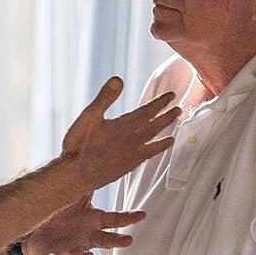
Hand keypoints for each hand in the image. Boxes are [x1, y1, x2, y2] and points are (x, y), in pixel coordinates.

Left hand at [22, 193, 145, 254]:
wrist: (38, 224)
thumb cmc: (61, 209)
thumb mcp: (76, 193)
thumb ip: (88, 182)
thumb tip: (103, 161)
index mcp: (94, 220)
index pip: (115, 219)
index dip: (129, 217)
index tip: (142, 215)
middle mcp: (87, 236)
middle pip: (105, 240)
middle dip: (116, 241)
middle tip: (128, 240)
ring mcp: (72, 247)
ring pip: (81, 254)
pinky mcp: (54, 254)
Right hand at [61, 77, 178, 190]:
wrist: (76, 174)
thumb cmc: (79, 145)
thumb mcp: (89, 116)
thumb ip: (105, 97)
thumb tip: (118, 80)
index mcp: (124, 126)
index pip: (147, 111)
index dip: (160, 103)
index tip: (171, 96)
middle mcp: (131, 141)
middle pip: (155, 127)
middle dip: (167, 117)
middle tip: (179, 110)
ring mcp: (130, 155)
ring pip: (153, 144)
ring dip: (164, 137)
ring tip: (173, 137)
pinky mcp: (126, 167)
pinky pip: (146, 158)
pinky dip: (153, 154)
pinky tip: (152, 154)